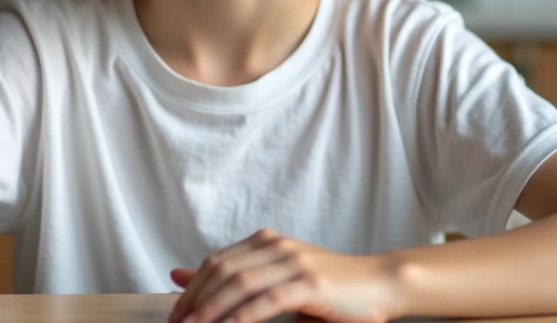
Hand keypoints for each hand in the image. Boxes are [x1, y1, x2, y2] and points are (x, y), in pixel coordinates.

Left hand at [169, 230, 402, 322]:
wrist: (380, 284)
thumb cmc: (330, 287)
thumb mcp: (276, 279)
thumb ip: (232, 278)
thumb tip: (178, 276)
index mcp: (266, 241)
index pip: (216, 262)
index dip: (191, 289)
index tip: (176, 315)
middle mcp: (277, 245)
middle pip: (222, 270)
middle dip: (195, 301)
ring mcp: (294, 262)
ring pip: (241, 283)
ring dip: (212, 309)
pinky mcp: (311, 283)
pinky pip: (269, 299)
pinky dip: (243, 316)